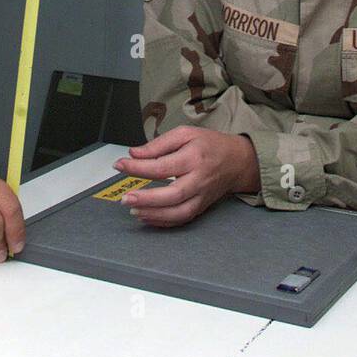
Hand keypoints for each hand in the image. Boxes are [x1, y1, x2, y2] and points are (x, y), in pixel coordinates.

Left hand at [113, 126, 260, 227]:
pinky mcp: (201, 207)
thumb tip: (134, 153)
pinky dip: (163, 222)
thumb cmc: (209, 145)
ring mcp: (201, 196)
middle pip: (172, 194)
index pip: (162, 166)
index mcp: (194, 157)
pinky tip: (147, 216)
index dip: (138, 167)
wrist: (237, 161)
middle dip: (147, 198)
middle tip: (125, 198)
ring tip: (133, 209)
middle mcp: (199, 180)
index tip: (120, 164)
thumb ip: (159, 144)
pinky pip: (182, 218)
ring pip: (178, 212)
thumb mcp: (185, 134)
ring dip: (154, 214)